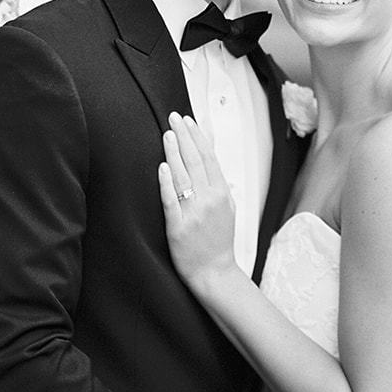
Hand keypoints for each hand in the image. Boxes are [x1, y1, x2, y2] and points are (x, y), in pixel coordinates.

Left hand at [157, 112, 239, 289]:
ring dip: (174, 152)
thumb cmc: (219, 243)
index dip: (197, 137)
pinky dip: (167, 182)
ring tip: (167, 134)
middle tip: (174, 118)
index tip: (188, 121)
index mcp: (221, 194)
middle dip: (184, 136)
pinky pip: (172, 200)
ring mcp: (194, 213)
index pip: (209, 157)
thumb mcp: (228, 210)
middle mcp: (209, 200)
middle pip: (195, 160)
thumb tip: (212, 165)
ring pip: (183, 175)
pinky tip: (162, 167)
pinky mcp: (178, 226)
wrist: (214, 272)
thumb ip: (220, 187)